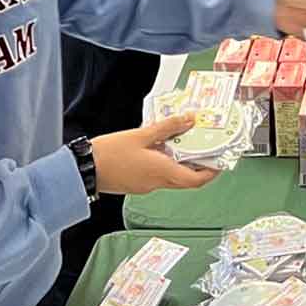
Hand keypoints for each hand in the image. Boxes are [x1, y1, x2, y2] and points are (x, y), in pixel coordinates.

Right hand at [92, 116, 217, 194]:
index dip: (211, 172)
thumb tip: (190, 119)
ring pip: (172, 177)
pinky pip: (158, 175)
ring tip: (183, 141)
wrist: (84, 170)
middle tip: (206, 148)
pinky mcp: (137, 184)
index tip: (220, 160)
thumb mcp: (142, 134)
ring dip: (181, 162)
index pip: (196, 180)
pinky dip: (166, 163)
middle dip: (199, 166)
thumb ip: (168, 127)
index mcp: (162, 172)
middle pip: (186, 180)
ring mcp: (146, 186)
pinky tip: (161, 147)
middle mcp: (156, 183)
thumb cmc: (110, 153)